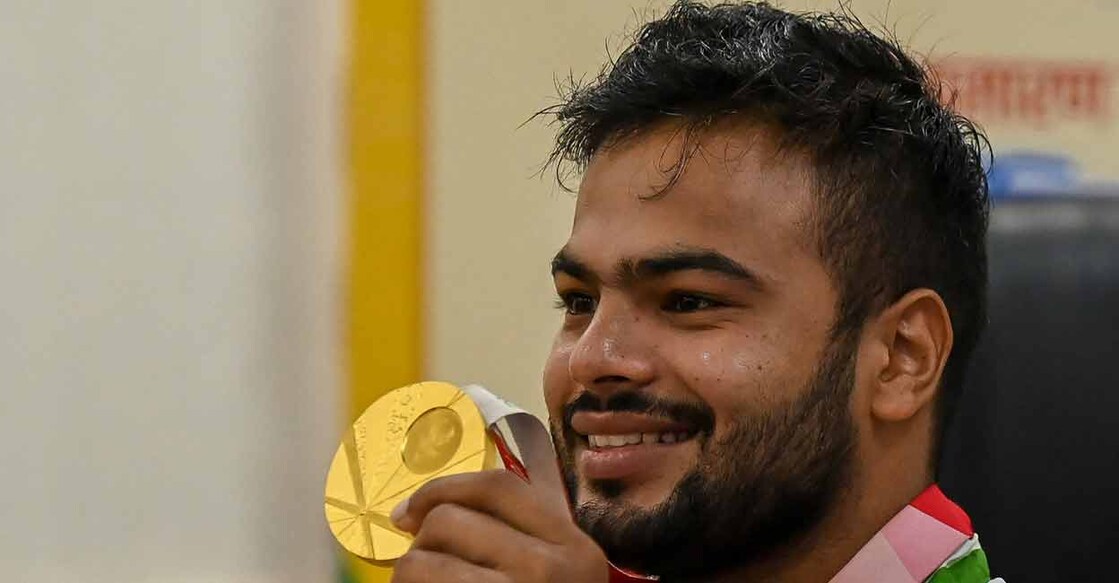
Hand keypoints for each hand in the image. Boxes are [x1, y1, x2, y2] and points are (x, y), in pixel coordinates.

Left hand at [388, 468, 608, 582]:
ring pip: (421, 564)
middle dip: (420, 542)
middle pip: (450, 522)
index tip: (409, 510)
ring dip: (407, 578)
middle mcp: (551, 571)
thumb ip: (525, 534)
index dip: (441, 487)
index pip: (496, 487)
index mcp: (572, 545)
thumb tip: (441, 501)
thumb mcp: (560, 573)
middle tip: (419, 566)